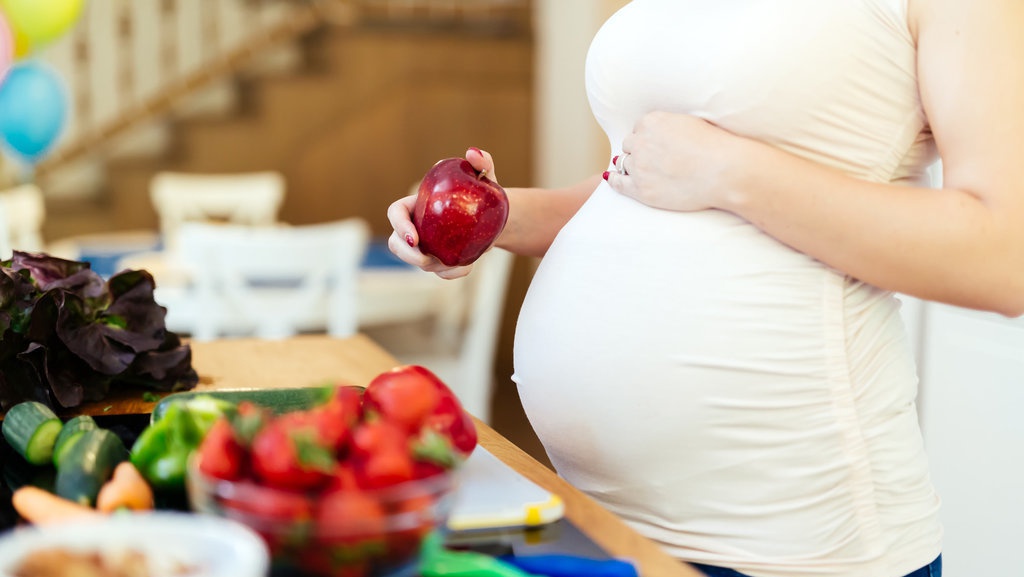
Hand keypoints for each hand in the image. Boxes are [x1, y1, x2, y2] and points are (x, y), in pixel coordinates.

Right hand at [386, 147, 498, 278]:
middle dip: (406, 255)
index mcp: (417, 204)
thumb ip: (482, 161)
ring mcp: (427, 246)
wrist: (498, 217)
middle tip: (425, 259)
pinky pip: (440, 273)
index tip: (413, 237)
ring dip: (433, 266)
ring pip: (417, 262)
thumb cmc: (485, 192)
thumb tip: (473, 154)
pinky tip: (467, 267)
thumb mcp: (486, 175)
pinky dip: (451, 273)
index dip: (398, 226)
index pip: (396, 213)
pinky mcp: (441, 261)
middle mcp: (417, 226)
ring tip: (456, 261)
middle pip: (396, 243)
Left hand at [604, 111, 740, 211]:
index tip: (655, 145)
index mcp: (652, 122)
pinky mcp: (642, 190)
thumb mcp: (690, 123)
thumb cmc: (716, 146)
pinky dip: (614, 180)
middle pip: (630, 145)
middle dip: (639, 151)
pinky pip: (618, 183)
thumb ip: (671, 125)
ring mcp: (639, 167)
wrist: (724, 171)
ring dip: (632, 166)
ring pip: (625, 163)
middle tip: (652, 159)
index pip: (639, 129)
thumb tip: (665, 132)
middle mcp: (641, 142)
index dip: (647, 138)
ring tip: (641, 171)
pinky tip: (612, 178)